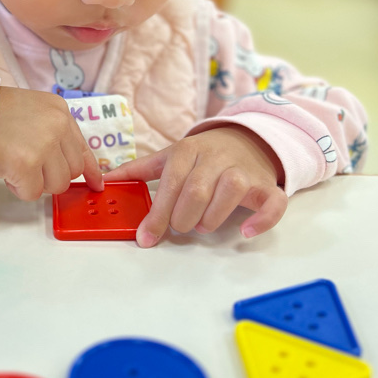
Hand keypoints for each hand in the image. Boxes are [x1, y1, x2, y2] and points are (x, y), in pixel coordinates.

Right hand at [0, 86, 103, 200]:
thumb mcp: (30, 111)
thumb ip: (52, 133)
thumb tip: (74, 166)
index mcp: (59, 110)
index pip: (83, 147)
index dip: (90, 170)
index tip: (97, 183)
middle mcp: (57, 125)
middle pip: (71, 171)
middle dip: (50, 175)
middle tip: (26, 166)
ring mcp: (44, 144)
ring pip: (56, 185)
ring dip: (35, 183)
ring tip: (14, 164)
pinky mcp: (27, 164)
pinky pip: (33, 193)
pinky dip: (19, 188)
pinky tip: (6, 170)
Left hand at [104, 126, 286, 246]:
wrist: (247, 140)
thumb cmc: (203, 155)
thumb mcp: (170, 157)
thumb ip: (138, 171)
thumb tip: (105, 180)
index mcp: (188, 151)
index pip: (170, 184)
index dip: (157, 214)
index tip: (145, 238)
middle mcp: (217, 159)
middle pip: (198, 190)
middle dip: (183, 217)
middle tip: (180, 225)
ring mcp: (244, 172)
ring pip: (231, 192)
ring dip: (213, 217)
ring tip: (204, 224)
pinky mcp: (267, 187)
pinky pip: (272, 204)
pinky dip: (262, 220)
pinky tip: (246, 231)